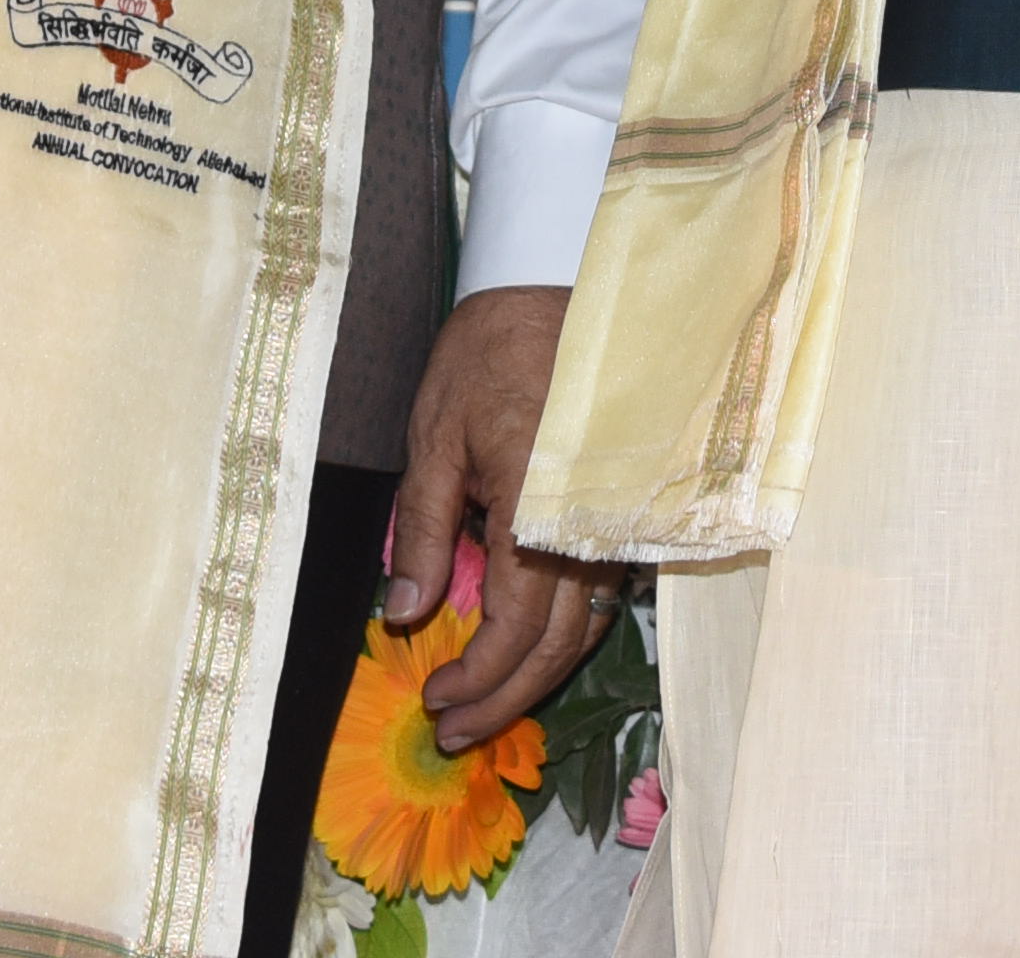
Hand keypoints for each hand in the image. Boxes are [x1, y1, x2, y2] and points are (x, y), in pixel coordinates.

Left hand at [383, 286, 613, 754]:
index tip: (432, 699)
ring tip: (481, 706)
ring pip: (586, 630)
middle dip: (504, 700)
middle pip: (558, 647)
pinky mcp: (617, 511)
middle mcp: (587, 528)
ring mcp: (611, 522)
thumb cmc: (487, 357)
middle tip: (453, 730)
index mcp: (536, 510)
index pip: (515, 629)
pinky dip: (563, 636)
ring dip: (535, 677)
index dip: (476, 678)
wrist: (554, 288)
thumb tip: (403, 612)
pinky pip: (600, 596)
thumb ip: (422, 531)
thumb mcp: (433, 440)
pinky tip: (526, 651)